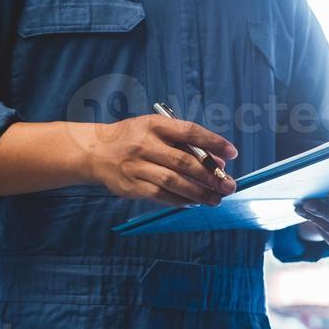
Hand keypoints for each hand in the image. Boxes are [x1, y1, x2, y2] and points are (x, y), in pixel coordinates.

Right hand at [81, 114, 237, 206]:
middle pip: (184, 162)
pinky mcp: (131, 186)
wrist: (95, 151)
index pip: (190, 131)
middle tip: (229, 185)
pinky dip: (180, 200)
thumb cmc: (134, 138)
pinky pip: (161, 195)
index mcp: (155, 125)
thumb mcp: (155, 129)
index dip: (214, 142)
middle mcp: (145, 144)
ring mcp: (137, 166)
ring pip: (174, 182)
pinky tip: (193, 203)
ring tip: (216, 199)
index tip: (233, 152)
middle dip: (211, 176)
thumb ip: (184, 143)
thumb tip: (218, 163)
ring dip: (199, 193)